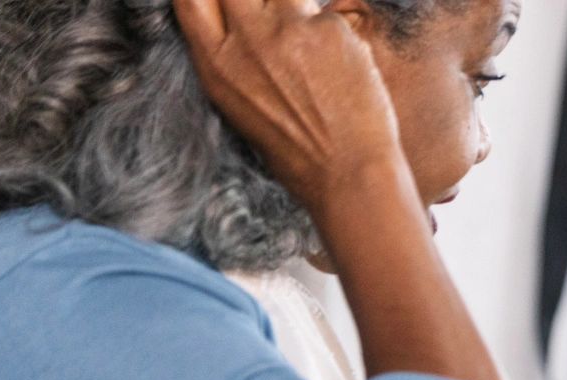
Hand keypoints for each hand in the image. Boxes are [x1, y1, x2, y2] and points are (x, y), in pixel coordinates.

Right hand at [172, 0, 407, 212]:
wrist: (349, 174)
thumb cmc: (297, 154)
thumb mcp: (239, 108)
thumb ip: (231, 58)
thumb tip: (236, 25)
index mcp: (216, 65)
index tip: (225, 5)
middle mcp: (247, 40)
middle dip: (252, 1)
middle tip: (272, 24)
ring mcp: (289, 28)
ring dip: (294, 12)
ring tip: (310, 52)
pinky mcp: (330, 27)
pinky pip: (326, 15)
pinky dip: (332, 36)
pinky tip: (341, 72)